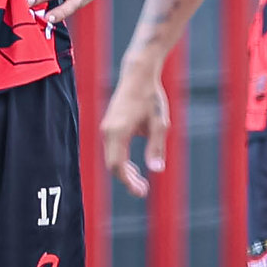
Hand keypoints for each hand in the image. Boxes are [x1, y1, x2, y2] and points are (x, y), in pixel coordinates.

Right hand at [102, 64, 169, 197]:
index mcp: (118, 132)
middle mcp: (108, 131)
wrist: (138, 74)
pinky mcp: (110, 125)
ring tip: (140, 181)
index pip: (117, 166)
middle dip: (127, 180)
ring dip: (124, 171)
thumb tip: (156, 169)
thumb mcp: (160, 123)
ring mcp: (107, 128)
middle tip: (143, 190)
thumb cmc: (151, 97)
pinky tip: (134, 167)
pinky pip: (112, 149)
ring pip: (111, 158)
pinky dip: (121, 161)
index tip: (142, 192)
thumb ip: (157, 147)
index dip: (128, 182)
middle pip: (112, 164)